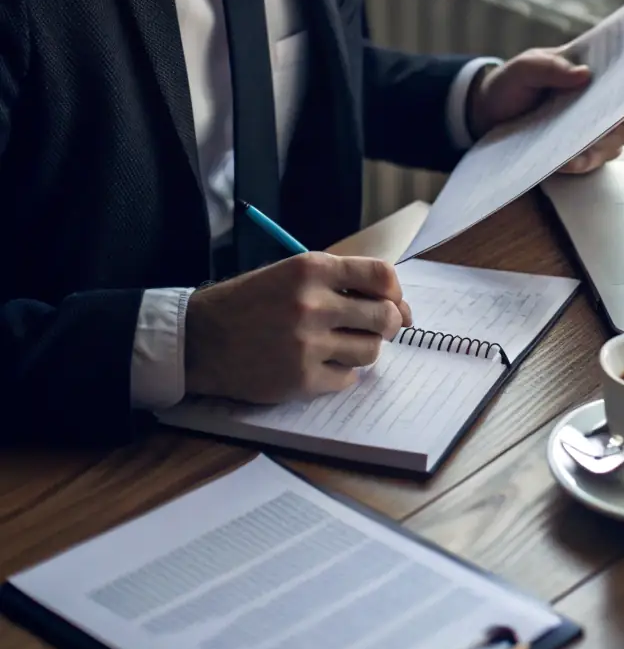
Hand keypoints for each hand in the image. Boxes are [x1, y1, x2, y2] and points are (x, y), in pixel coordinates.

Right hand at [184, 253, 412, 403]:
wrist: (201, 339)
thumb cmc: (250, 302)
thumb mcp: (291, 274)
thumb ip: (340, 283)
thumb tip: (396, 305)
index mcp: (312, 269)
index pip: (382, 275)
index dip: (396, 292)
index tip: (394, 302)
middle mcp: (313, 304)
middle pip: (384, 317)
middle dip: (387, 324)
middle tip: (375, 328)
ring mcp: (307, 344)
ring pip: (370, 351)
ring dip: (362, 349)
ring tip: (339, 345)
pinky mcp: (301, 379)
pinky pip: (347, 379)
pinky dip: (340, 373)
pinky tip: (319, 364)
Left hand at [466, 47, 623, 173]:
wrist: (490, 115)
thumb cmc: (512, 84)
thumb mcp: (524, 68)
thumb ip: (549, 67)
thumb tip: (584, 75)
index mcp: (599, 71)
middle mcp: (606, 101)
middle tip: (600, 120)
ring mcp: (598, 130)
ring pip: (621, 139)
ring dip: (602, 141)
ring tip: (575, 142)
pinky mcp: (584, 154)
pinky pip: (595, 161)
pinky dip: (582, 161)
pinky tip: (564, 161)